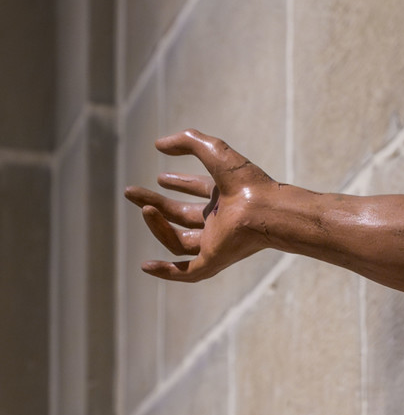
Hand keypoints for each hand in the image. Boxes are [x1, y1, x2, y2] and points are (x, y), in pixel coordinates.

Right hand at [125, 129, 271, 283]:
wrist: (263, 209)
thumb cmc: (244, 180)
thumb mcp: (212, 151)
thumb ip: (187, 141)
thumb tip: (158, 144)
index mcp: (226, 195)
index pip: (198, 190)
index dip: (179, 183)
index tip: (160, 177)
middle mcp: (222, 220)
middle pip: (182, 215)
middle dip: (156, 203)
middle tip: (129, 192)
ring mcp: (218, 243)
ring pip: (179, 241)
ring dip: (158, 227)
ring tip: (143, 208)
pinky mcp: (215, 261)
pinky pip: (187, 273)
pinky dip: (167, 272)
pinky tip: (146, 266)